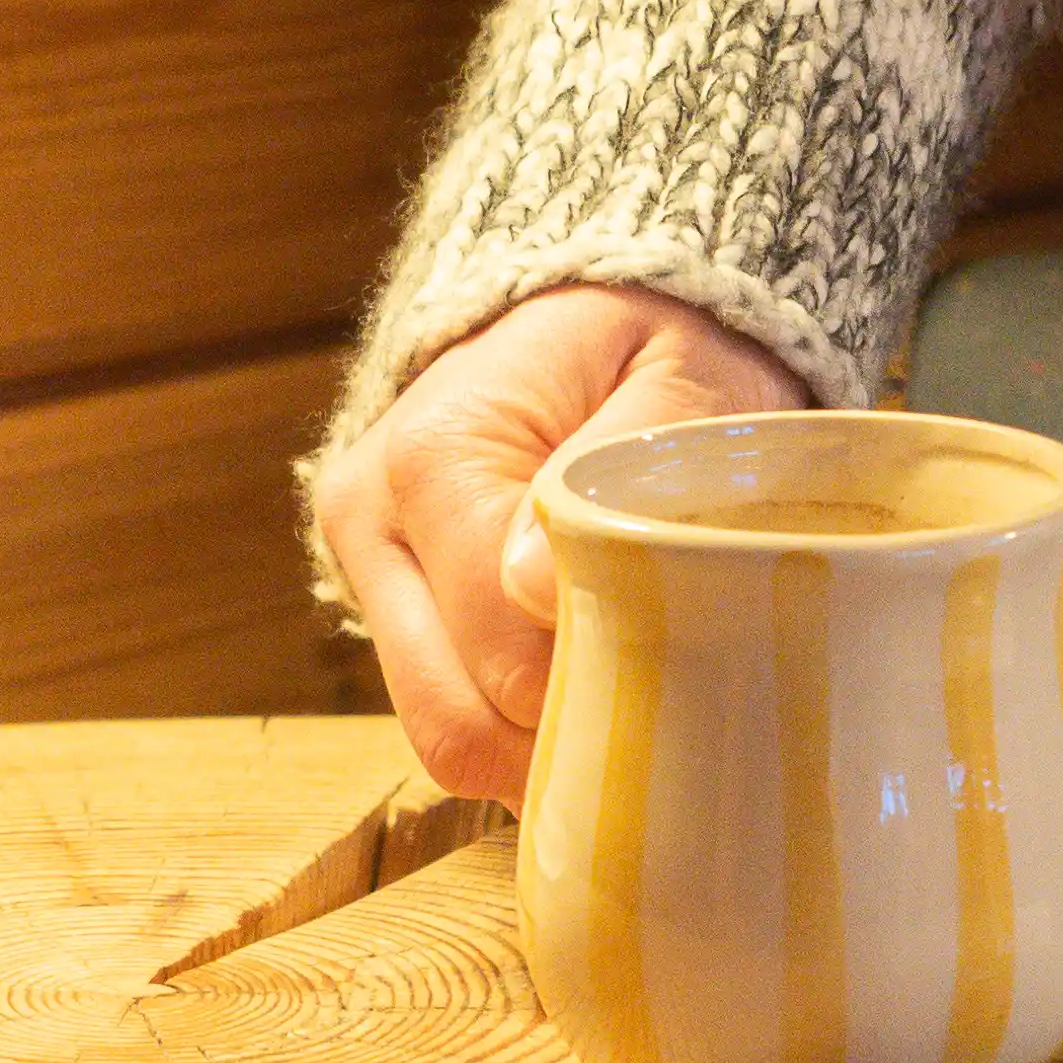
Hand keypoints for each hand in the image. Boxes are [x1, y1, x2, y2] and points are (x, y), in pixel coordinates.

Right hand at [316, 284, 809, 803]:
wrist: (606, 313)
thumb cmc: (665, 349)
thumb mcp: (681, 378)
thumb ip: (615, 469)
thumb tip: (531, 587)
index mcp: (436, 456)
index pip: (505, 656)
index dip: (603, 690)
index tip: (694, 677)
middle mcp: (373, 518)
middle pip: (458, 721)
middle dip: (571, 743)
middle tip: (676, 721)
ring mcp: (367, 566)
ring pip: (445, 737)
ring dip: (543, 749)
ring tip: (637, 706)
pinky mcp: (382, 600)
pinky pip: (447, 716)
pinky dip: (522, 730)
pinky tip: (590, 689)